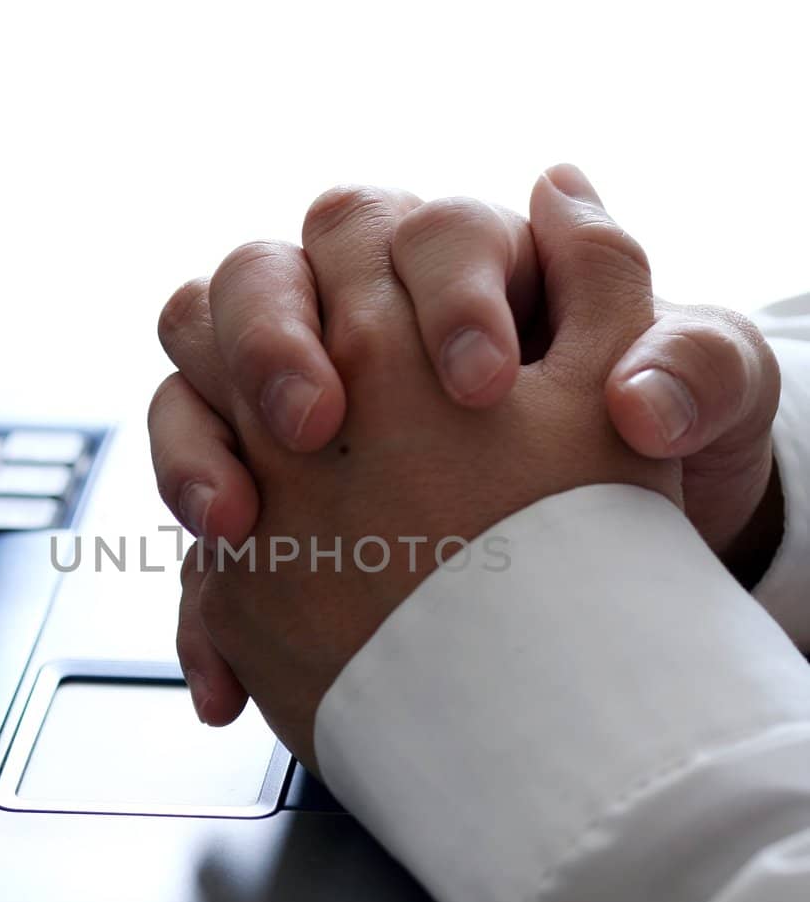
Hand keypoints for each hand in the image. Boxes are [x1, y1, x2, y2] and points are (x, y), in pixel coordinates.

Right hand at [152, 164, 779, 576]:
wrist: (611, 577)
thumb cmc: (660, 459)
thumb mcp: (710, 403)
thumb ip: (694, 364)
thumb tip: (636, 381)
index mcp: (465, 275)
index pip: (418, 230)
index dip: (443, 290)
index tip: (482, 383)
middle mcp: (362, 327)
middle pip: (259, 277)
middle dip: (271, 339)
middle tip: (317, 424)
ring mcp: (294, 417)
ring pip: (191, 382)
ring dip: (191, 446)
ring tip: (231, 526)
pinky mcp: (266, 511)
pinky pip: (195, 533)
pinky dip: (199, 597)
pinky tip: (229, 671)